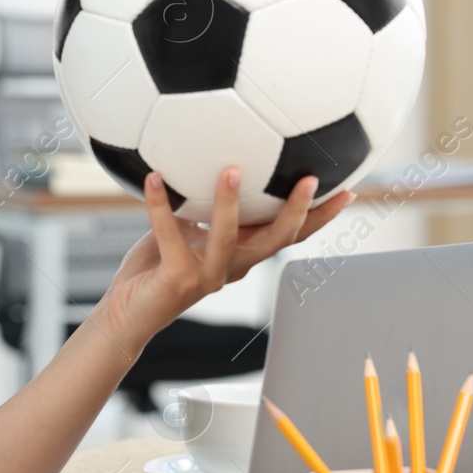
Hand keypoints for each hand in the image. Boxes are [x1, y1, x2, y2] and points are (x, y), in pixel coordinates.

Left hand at [97, 170, 355, 348]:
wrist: (125, 313)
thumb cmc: (154, 268)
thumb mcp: (184, 229)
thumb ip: (200, 205)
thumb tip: (211, 159)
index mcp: (239, 255)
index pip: (288, 233)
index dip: (319, 216)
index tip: (347, 190)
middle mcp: (230, 268)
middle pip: (275, 240)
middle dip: (296, 211)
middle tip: (310, 179)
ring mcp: (206, 276)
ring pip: (229, 239)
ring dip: (231, 204)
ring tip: (232, 171)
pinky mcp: (177, 280)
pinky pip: (171, 236)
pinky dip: (160, 205)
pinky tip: (153, 179)